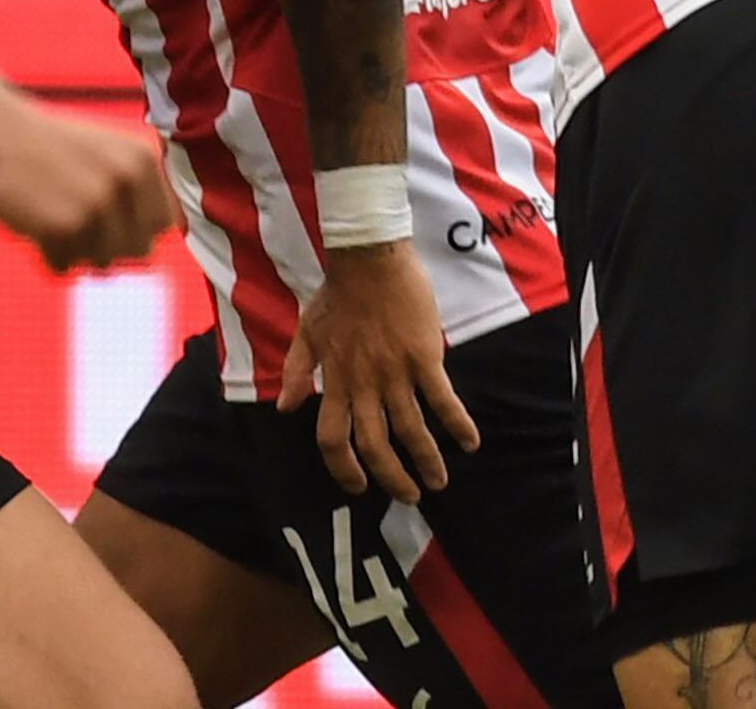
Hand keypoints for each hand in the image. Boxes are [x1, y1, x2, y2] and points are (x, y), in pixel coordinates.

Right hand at [0, 100, 175, 272]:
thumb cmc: (48, 147)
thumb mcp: (108, 153)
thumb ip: (141, 192)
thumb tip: (161, 245)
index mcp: (143, 161)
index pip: (164, 226)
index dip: (133, 225)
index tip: (105, 208)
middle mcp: (126, 182)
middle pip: (137, 253)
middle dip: (107, 243)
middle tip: (73, 210)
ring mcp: (96, 206)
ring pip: (102, 265)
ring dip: (75, 250)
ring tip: (53, 212)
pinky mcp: (62, 227)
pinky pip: (64, 269)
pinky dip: (46, 254)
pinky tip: (33, 221)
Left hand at [277, 242, 479, 501]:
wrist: (369, 259)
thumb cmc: (337, 294)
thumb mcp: (307, 333)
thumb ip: (298, 371)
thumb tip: (285, 408)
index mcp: (336, 380)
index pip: (332, 438)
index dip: (343, 468)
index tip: (358, 486)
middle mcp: (364, 384)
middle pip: (374, 444)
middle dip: (392, 477)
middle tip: (409, 496)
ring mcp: (395, 373)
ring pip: (411, 429)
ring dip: (427, 460)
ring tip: (439, 481)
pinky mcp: (424, 358)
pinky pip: (443, 399)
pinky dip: (457, 424)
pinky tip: (470, 442)